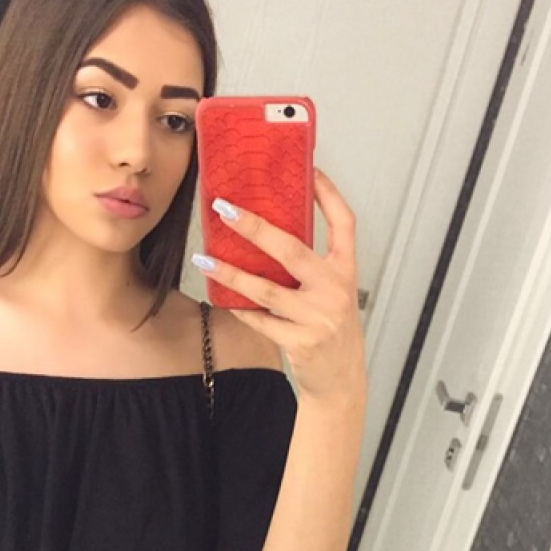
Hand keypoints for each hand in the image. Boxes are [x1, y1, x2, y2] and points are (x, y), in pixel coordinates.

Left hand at [193, 168, 366, 403]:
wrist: (340, 380)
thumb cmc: (332, 331)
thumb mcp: (332, 294)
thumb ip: (311, 267)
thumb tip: (268, 235)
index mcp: (346, 272)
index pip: (344, 223)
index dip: (328, 194)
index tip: (308, 170)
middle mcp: (335, 290)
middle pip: (291, 249)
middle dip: (255, 227)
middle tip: (225, 209)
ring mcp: (318, 317)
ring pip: (266, 289)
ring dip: (231, 273)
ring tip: (204, 259)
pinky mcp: (300, 341)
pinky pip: (260, 320)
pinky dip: (239, 308)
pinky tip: (220, 298)